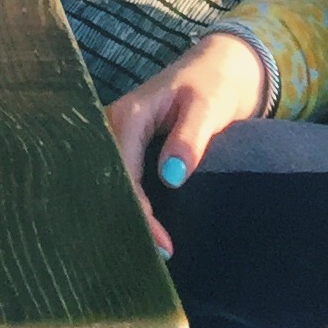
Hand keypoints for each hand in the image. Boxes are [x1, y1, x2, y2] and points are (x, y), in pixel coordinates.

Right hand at [104, 31, 270, 258]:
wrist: (220, 69)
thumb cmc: (214, 84)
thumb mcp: (207, 107)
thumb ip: (189, 139)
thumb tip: (171, 178)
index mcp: (129, 115)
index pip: (123, 171)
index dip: (139, 210)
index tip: (162, 245)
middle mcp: (114, 125)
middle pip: (108, 178)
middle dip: (125, 218)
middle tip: (153, 258)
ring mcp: (119, 135)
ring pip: (110, 180)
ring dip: (125, 214)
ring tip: (145, 252)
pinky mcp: (128, 146)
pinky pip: (120, 177)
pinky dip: (129, 204)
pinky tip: (140, 229)